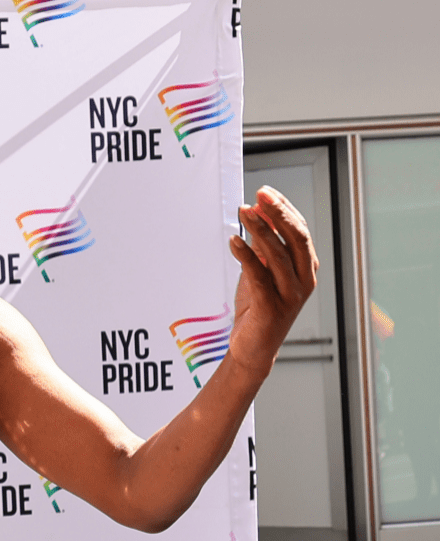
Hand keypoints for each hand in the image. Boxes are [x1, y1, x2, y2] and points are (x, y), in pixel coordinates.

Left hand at [227, 186, 318, 380]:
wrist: (253, 348)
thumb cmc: (258, 307)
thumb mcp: (262, 270)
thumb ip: (263, 246)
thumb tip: (256, 212)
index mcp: (306, 268)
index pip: (300, 231)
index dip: (284, 209)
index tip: (265, 192)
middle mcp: (304, 280)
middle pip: (296, 239)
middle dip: (278, 213)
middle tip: (260, 194)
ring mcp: (290, 295)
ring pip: (278, 255)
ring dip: (260, 230)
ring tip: (243, 211)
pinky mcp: (271, 308)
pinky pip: (260, 277)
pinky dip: (247, 256)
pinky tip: (234, 241)